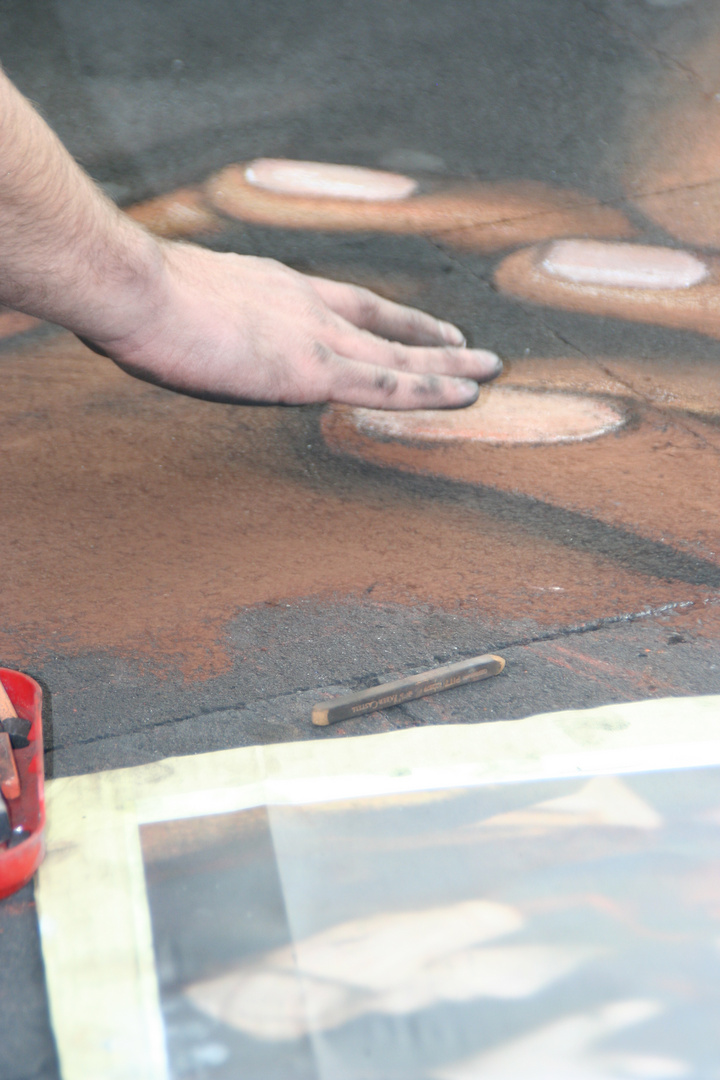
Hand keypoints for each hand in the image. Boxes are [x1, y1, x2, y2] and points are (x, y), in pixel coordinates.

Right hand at [91, 241, 501, 408]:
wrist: (139, 292)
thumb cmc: (145, 298)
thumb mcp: (187, 299)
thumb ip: (215, 318)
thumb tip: (207, 338)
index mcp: (280, 288)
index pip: (350, 303)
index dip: (389, 319)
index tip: (416, 326)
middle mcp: (310, 307)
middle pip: (387, 326)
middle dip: (431, 340)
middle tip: (471, 349)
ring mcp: (317, 337)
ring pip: (401, 357)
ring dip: (449, 365)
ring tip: (488, 371)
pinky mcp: (315, 370)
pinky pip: (389, 385)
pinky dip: (431, 390)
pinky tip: (465, 393)